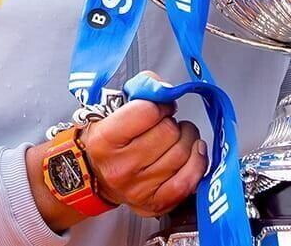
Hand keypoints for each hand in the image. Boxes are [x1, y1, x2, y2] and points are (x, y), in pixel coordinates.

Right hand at [79, 98, 205, 217]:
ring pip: (182, 153)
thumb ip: (143, 87)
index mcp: (106, 139)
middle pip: (168, 132)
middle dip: (172, 122)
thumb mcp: (114, 108)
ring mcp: (138, 188)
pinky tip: (195, 152)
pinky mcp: (155, 203)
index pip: (148, 111)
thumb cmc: (108, 139)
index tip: (160, 107)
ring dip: (187, 139)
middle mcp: (121, 167)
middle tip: (166, 124)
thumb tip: (166, 88)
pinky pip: (188, 181)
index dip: (160, 105)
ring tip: (178, 137)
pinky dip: (197, 163)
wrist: (93, 174)